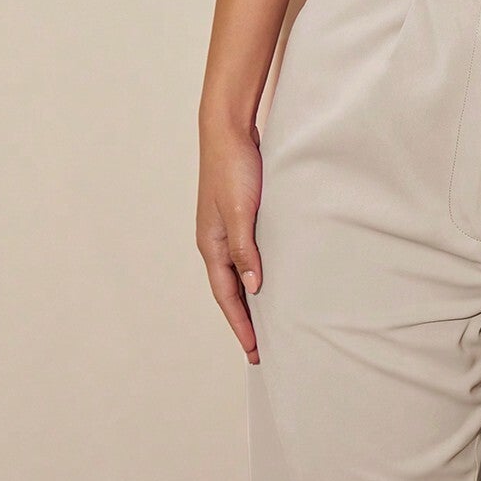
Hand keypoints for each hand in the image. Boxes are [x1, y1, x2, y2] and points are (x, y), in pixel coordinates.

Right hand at [196, 119, 264, 363]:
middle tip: (260, 347)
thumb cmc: (233, 168)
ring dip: (249, 298)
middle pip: (230, 290)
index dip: (240, 324)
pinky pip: (247, 254)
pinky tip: (269, 277)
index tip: (254, 351)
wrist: (229, 130)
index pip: (227, 296)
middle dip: (243, 319)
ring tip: (266, 321)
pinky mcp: (239, 214)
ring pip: (238, 273)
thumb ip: (245, 250)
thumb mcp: (239, 211)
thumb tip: (253, 288)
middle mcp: (215, 241)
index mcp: (211, 245)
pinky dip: (255, 272)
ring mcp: (226, 228)